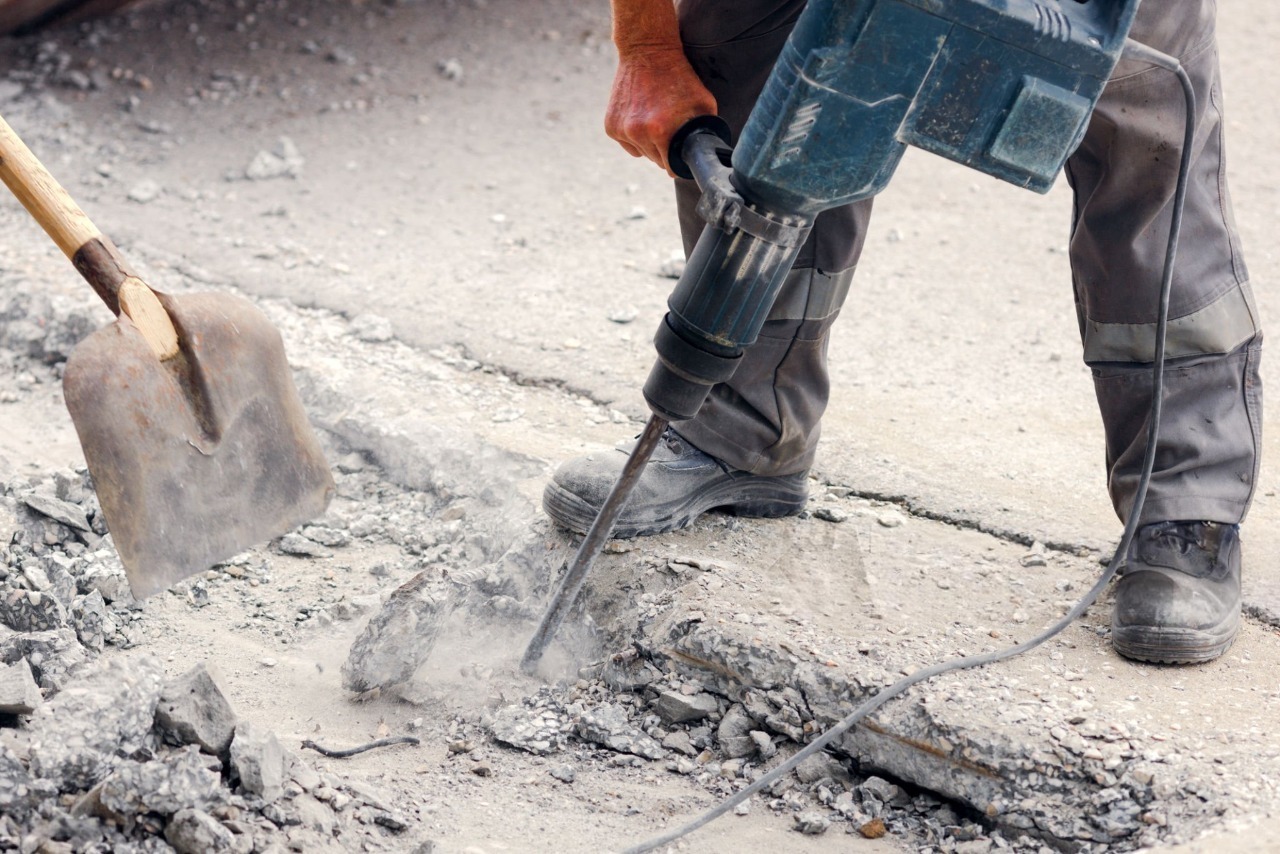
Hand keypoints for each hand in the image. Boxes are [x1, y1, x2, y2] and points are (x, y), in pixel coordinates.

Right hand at [604, 47, 717, 177]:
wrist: (647, 51)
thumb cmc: (678, 76)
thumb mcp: (703, 102)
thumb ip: (706, 130)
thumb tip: (708, 152)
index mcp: (660, 131)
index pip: (670, 168)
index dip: (678, 163)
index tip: (682, 155)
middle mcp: (638, 133)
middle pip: (655, 161)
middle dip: (665, 151)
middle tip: (670, 130)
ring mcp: (622, 130)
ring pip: (641, 153)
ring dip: (649, 144)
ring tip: (656, 120)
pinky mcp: (610, 126)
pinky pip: (627, 144)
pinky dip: (634, 137)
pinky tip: (642, 118)